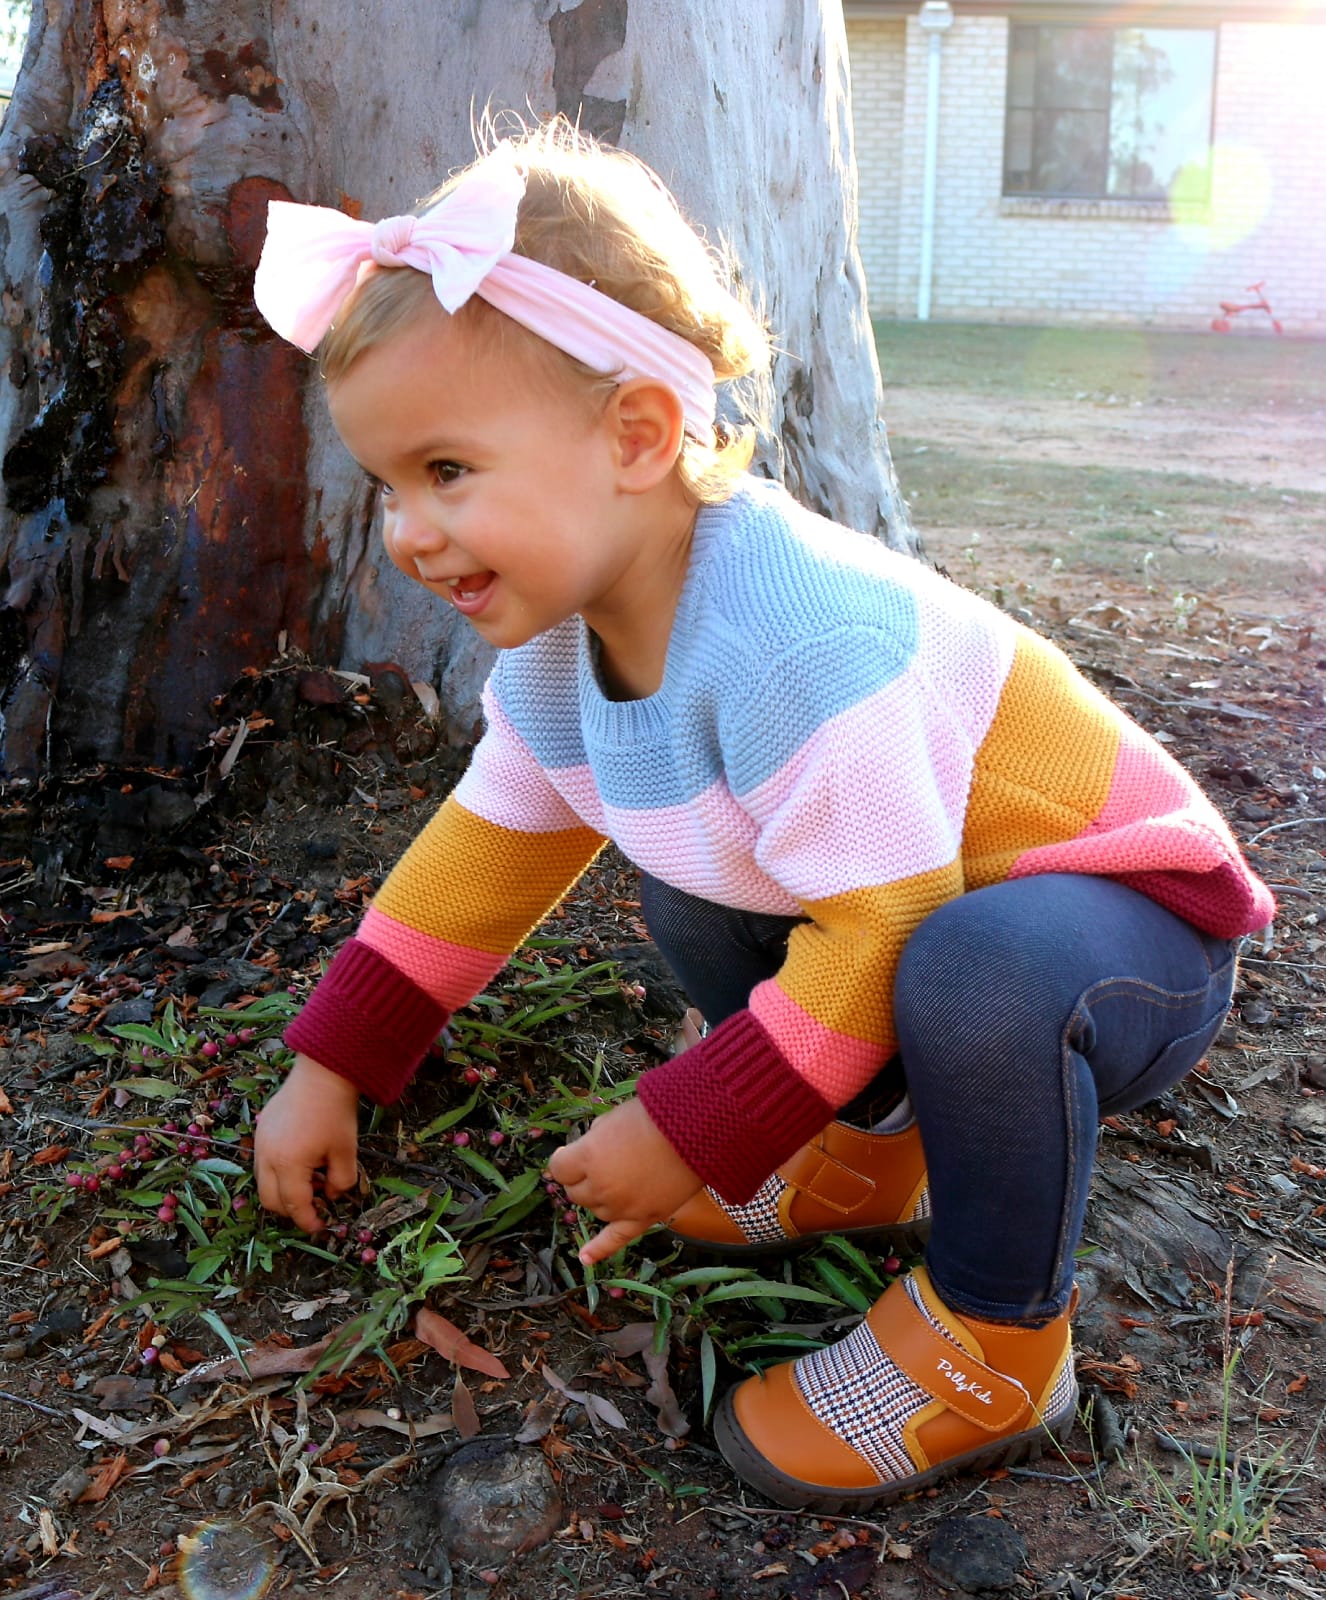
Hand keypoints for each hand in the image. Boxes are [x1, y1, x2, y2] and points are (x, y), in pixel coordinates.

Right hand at [255, 1054, 361, 1232]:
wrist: (322, 1072)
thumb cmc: (336, 1113)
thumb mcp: (347, 1152)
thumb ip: (340, 1181)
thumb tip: (331, 1195)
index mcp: (288, 1164)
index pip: (294, 1205)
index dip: (307, 1221)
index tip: (320, 1228)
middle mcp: (266, 1156)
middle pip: (270, 1200)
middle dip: (291, 1210)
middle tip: (314, 1206)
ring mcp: (260, 1142)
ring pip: (263, 1182)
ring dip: (283, 1190)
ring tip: (311, 1179)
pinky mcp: (261, 1129)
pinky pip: (263, 1162)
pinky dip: (278, 1172)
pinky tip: (302, 1160)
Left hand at [548, 1096, 702, 1264]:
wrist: (696, 1129)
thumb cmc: (653, 1116)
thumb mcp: (613, 1119)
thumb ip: (593, 1140)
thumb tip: (584, 1152)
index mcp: (588, 1157)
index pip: (558, 1168)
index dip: (565, 1159)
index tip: (572, 1152)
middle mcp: (601, 1187)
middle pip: (576, 1192)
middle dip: (583, 1179)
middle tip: (603, 1162)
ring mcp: (621, 1207)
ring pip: (595, 1210)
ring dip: (600, 1197)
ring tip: (621, 1177)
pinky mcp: (643, 1219)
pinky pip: (615, 1240)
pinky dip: (599, 1250)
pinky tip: (585, 1259)